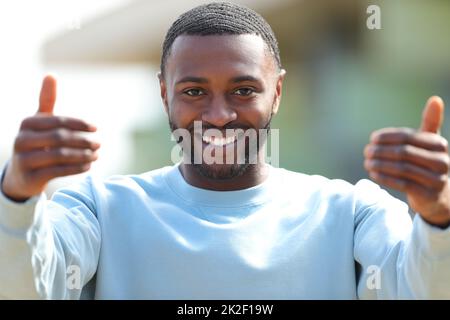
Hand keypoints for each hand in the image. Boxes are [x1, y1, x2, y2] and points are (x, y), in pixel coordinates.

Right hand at [1, 75, 100, 201]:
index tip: (95, 128)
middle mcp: (22, 140)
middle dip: (83, 141)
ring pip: (60, 156)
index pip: (58, 121)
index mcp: (27, 123)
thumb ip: (46, 101)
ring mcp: (24, 160)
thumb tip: (51, 75)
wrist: (20, 176)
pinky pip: (58, 171)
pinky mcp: (30, 177)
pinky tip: (88, 166)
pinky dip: (76, 168)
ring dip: (83, 155)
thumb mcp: (39, 122)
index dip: (79, 124)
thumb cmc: (35, 143)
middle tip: (99, 144)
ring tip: (96, 155)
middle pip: (60, 138)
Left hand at [364, 96, 449, 227]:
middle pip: (403, 153)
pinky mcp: (427, 194)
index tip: (372, 139)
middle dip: (381, 151)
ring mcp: (436, 179)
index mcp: (439, 145)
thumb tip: (436, 99)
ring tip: (367, 162)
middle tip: (366, 151)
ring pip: (401, 168)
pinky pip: (402, 183)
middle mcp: (441, 161)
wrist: (441, 197)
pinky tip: (373, 173)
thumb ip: (430, 123)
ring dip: (380, 165)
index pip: (408, 137)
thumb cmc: (429, 163)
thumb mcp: (431, 144)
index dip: (388, 137)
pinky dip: (385, 177)